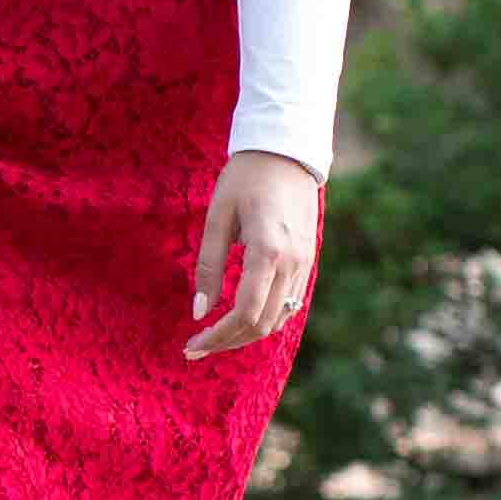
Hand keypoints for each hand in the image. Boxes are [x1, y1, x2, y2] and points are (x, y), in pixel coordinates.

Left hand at [182, 149, 320, 357]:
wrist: (287, 151)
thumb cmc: (245, 178)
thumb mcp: (217, 217)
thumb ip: (208, 266)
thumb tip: (199, 311)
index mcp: (267, 251)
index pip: (244, 313)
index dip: (217, 336)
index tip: (192, 344)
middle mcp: (292, 263)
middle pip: (262, 324)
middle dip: (228, 342)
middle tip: (196, 348)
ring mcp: (304, 264)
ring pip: (278, 319)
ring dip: (246, 335)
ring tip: (215, 337)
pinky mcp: (307, 261)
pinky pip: (289, 304)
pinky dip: (264, 319)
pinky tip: (240, 320)